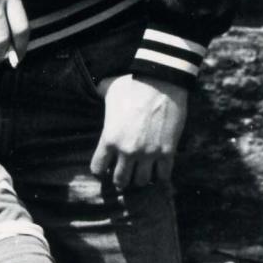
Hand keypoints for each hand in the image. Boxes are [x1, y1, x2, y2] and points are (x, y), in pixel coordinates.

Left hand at [89, 75, 188, 189]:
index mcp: (108, 138)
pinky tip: (159, 170)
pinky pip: (164, 175)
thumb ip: (100, 95)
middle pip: (121, 180)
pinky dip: (161, 176)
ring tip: (142, 172)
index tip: (106, 168)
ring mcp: (148, 153)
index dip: (101, 170)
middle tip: (124, 174)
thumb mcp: (108, 91)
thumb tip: (95, 87)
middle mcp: (126, 150)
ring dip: (141, 178)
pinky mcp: (167, 151)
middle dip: (121, 179)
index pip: (98, 168)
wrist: (161, 81)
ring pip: (142, 181)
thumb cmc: (132, 84)